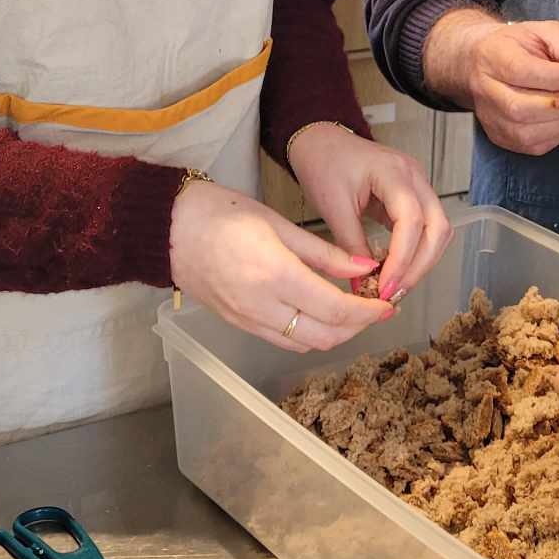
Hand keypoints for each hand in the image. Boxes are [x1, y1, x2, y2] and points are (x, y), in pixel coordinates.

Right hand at [169, 177, 397, 352]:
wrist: (170, 229)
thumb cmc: (222, 214)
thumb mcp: (280, 224)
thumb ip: (325, 252)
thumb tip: (365, 267)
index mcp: (275, 276)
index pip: (335, 309)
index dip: (368, 312)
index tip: (387, 304)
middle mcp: (261, 307)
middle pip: (325, 336)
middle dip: (358, 327)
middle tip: (377, 308)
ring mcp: (248, 321)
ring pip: (305, 344)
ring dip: (336, 334)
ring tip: (354, 311)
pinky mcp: (239, 325)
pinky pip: (284, 341)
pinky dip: (310, 335)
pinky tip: (321, 314)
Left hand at [287, 123, 451, 301]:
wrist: (321, 141)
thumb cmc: (323, 163)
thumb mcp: (332, 207)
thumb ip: (351, 246)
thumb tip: (364, 283)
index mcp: (393, 172)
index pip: (412, 220)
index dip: (402, 258)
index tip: (384, 286)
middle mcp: (414, 176)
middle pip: (438, 227)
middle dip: (420, 266)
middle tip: (394, 292)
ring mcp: (418, 184)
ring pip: (439, 229)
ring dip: (423, 261)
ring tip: (396, 285)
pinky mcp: (413, 195)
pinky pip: (428, 227)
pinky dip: (417, 251)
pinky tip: (397, 268)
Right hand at [460, 18, 558, 155]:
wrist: (486, 62)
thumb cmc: (519, 45)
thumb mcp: (543, 31)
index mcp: (493, 56)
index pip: (521, 71)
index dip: (555, 78)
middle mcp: (485, 90)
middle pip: (519, 108)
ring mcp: (490, 117)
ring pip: (525, 132)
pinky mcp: (499, 136)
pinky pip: (532, 145)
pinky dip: (554, 135)